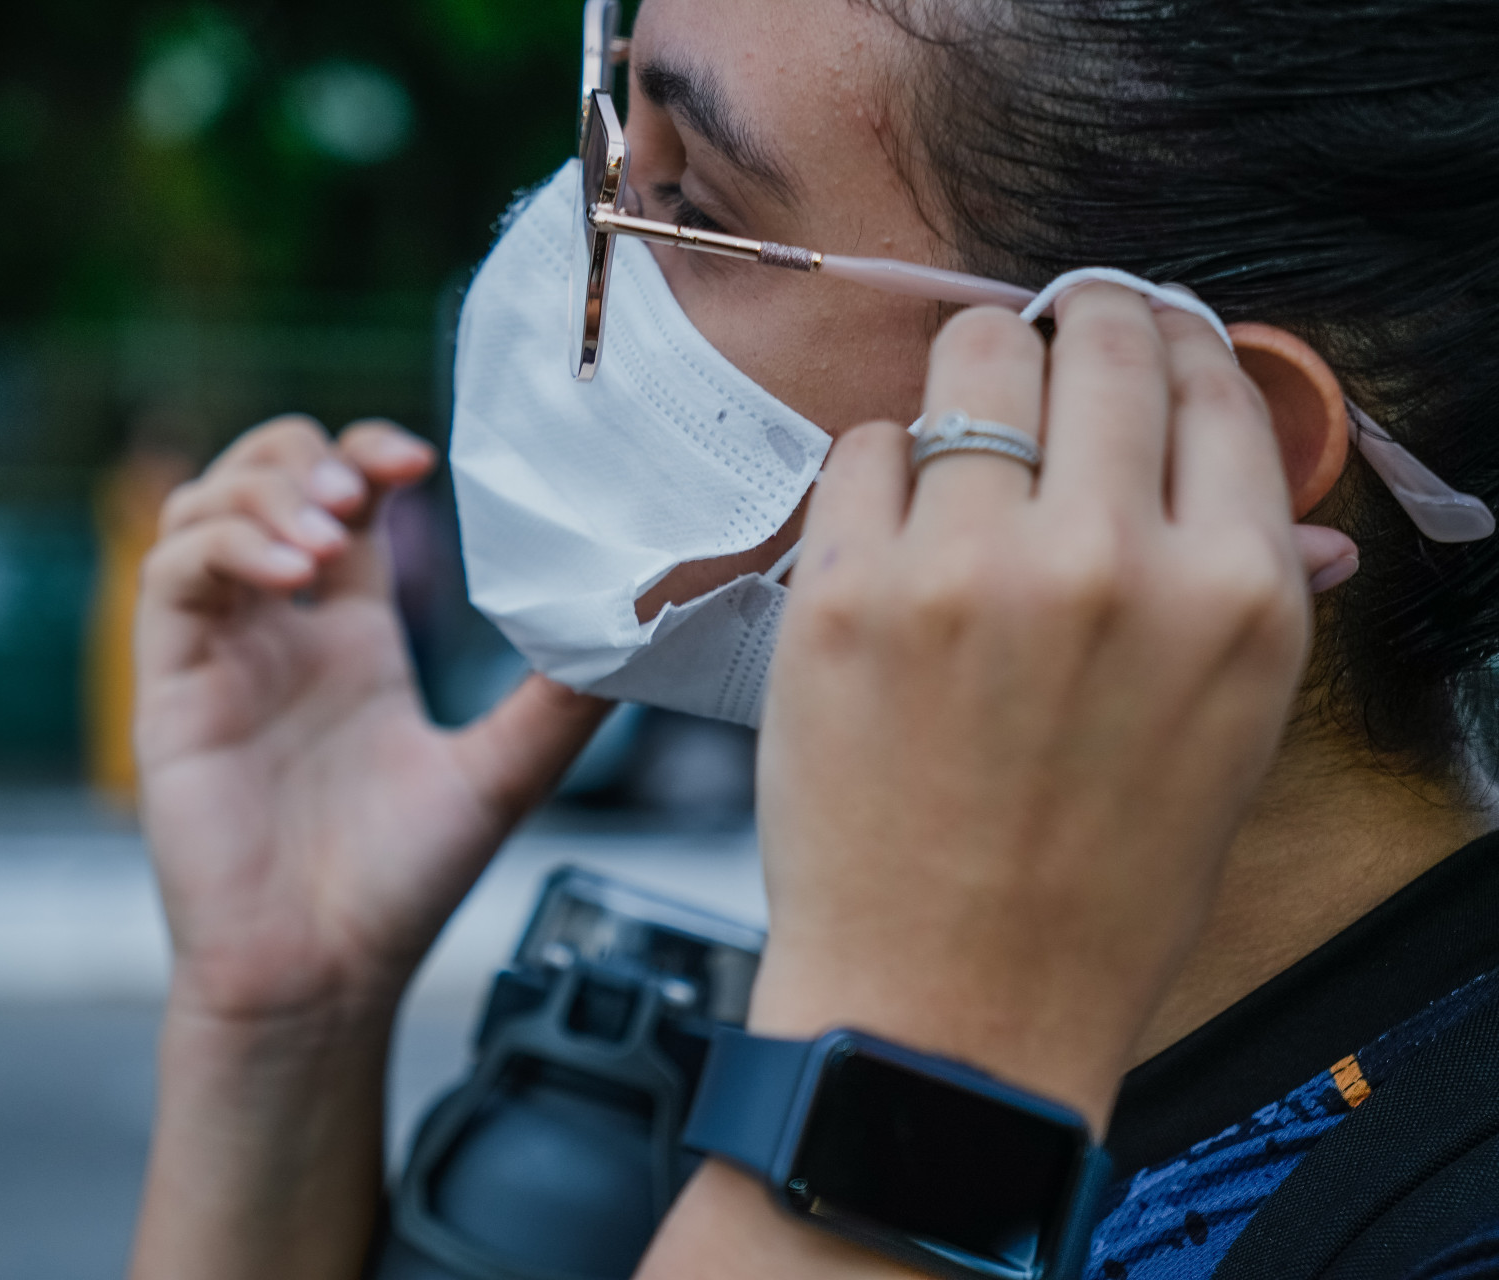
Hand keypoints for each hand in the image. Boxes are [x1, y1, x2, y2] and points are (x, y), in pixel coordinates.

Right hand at [136, 415, 608, 1025]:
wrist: (323, 980)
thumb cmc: (398, 888)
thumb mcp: (500, 776)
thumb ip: (559, 704)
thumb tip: (639, 633)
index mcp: (353, 637)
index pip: (347, 497)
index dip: (372, 454)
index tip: (423, 459)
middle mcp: (281, 632)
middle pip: (262, 478)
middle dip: (308, 458)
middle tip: (365, 490)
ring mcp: (219, 654)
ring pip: (203, 509)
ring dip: (264, 493)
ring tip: (329, 535)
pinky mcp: (170, 687)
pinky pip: (171, 576)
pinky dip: (226, 548)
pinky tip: (293, 572)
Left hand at [752, 284, 1310, 1126]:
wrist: (948, 1001)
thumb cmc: (1093, 890)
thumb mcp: (1223, 741)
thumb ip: (1247, 596)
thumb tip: (1271, 501)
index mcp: (1233, 597)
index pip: (1214, 385)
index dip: (1173, 341)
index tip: (1143, 334)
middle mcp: (1109, 561)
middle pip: (1098, 341)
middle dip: (1078, 323)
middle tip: (1052, 338)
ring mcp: (965, 569)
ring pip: (972, 363)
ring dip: (975, 377)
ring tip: (968, 423)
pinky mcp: (844, 592)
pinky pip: (868, 448)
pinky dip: (885, 468)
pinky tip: (895, 526)